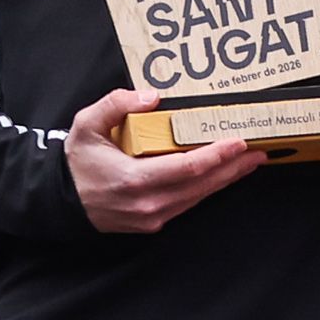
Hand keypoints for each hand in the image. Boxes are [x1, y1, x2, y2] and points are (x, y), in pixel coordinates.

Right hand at [63, 89, 265, 232]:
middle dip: (233, 168)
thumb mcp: (87, 124)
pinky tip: (222, 175)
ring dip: (226, 179)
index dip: (216, 155)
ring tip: (249, 162)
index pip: (186, 168)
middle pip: (201, 185)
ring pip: (199, 196)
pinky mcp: (154, 222)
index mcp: (133, 179)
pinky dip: (208, 187)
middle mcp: (148, 203)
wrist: (60, 201)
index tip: (239, 141)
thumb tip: (151, 96)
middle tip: (259, 151)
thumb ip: (116, 104)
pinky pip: (188, 203)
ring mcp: (152, 217)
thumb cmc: (77, 162)